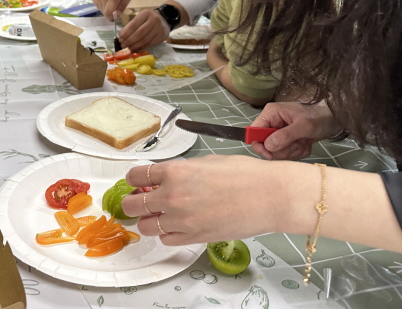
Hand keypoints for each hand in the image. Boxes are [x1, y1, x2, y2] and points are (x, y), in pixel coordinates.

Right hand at [93, 0, 130, 20]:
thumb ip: (122, 7)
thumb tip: (117, 16)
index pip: (109, 13)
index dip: (112, 18)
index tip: (115, 18)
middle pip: (105, 13)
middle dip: (110, 14)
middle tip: (115, 8)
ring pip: (102, 11)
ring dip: (107, 10)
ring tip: (111, 3)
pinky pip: (99, 7)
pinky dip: (103, 7)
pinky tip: (107, 1)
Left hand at [118, 9, 169, 50]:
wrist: (164, 19)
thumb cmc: (148, 19)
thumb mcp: (140, 17)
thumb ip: (131, 25)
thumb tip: (121, 36)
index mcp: (146, 13)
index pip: (133, 25)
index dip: (126, 33)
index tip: (120, 39)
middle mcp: (154, 20)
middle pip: (139, 33)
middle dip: (129, 41)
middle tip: (123, 45)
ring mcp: (159, 28)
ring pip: (145, 40)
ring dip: (135, 46)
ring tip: (128, 48)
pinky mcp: (162, 36)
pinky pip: (150, 44)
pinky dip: (141, 47)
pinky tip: (136, 49)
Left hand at [122, 156, 286, 245]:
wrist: (269, 196)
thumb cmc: (245, 175)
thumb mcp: (205, 162)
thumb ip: (181, 171)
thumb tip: (167, 177)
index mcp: (174, 171)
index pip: (136, 176)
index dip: (133, 179)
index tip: (135, 181)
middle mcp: (172, 196)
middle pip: (133, 204)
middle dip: (133, 202)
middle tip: (139, 200)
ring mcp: (181, 220)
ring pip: (146, 226)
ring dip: (148, 219)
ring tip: (158, 214)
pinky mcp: (194, 237)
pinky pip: (166, 239)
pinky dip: (166, 233)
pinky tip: (175, 225)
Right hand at [250, 101, 340, 160]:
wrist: (334, 118)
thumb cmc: (319, 117)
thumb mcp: (303, 126)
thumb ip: (285, 135)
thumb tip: (267, 146)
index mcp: (271, 114)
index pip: (254, 131)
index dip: (258, 145)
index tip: (270, 155)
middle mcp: (272, 122)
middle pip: (265, 145)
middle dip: (282, 149)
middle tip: (297, 145)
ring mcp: (279, 132)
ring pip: (276, 151)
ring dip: (292, 150)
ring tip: (304, 142)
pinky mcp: (286, 140)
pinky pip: (286, 152)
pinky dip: (297, 151)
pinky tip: (305, 143)